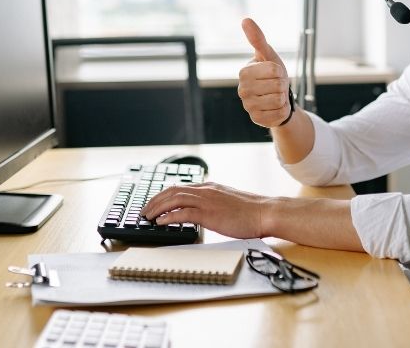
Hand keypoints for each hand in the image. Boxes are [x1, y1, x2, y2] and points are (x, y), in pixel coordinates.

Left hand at [141, 182, 270, 239]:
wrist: (265, 213)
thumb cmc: (250, 212)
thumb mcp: (228, 202)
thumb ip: (213, 203)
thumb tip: (202, 212)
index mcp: (210, 187)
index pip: (180, 187)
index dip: (164, 195)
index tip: (154, 203)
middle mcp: (206, 190)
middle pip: (172, 191)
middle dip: (155, 200)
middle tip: (145, 210)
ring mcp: (207, 201)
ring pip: (174, 199)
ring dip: (158, 208)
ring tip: (148, 216)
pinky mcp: (209, 214)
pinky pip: (183, 213)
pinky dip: (169, 216)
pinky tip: (161, 222)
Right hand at [238, 18, 291, 127]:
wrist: (277, 96)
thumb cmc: (272, 73)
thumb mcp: (268, 55)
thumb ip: (257, 39)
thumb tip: (245, 20)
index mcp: (244, 72)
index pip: (274, 70)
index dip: (280, 71)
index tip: (275, 73)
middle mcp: (242, 90)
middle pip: (277, 86)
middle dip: (282, 85)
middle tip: (277, 85)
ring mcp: (248, 106)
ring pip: (278, 101)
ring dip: (282, 98)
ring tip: (276, 96)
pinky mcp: (256, 119)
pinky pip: (278, 115)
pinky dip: (282, 111)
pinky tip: (275, 108)